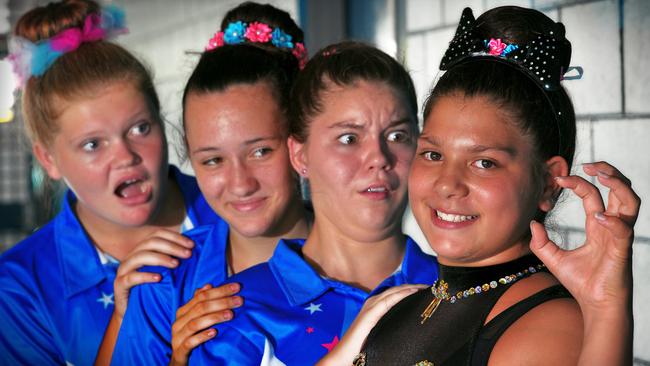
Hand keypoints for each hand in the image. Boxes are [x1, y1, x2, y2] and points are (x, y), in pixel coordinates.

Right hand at [113, 230, 194, 318]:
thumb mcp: (166, 274)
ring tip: (176, 264)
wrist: (134, 313)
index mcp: (142, 250)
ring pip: (140, 256)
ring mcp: (124, 270)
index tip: (191, 244)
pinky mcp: (119, 285)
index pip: (157, 234)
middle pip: (150, 242)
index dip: (175, 237)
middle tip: (188, 254)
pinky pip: (131, 277)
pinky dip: (145, 276)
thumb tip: (194, 249)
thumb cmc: (154, 291)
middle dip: (172, 246)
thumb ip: (175, 260)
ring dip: (160, 258)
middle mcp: (132, 257)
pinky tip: (159, 278)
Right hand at [170, 283, 241, 365]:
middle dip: (222, 302)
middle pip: (200, 308)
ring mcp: (178, 336)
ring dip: (214, 318)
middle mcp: (179, 322)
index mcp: (183, 311)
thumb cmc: (190, 335)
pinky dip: (202, 336)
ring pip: (195, 324)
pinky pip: (190, 342)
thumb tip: (208, 285)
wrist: (179, 358)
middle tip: (239, 301)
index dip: (220, 290)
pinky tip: (214, 332)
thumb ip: (199, 302)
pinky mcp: (180, 350)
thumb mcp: (195, 318)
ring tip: (230, 315)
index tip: (237, 287)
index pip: (201, 296)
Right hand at [317, 284, 426, 365]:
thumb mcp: (379, 333)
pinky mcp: (370, 314)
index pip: (396, 293)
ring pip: (394, 292)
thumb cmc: (361, 348)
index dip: (411, 290)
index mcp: (375, 307)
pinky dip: (402, 294)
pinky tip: (412, 293)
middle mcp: (372, 303)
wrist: (344, 356)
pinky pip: (389, 300)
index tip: (427, 291)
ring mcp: (370, 307)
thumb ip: (390, 325)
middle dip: (414, 286)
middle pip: (397, 289)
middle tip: (431, 287)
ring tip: (425, 287)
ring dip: (410, 288)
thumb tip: (407, 328)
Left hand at [530, 161, 639, 310]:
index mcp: (598, 225)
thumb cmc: (580, 282)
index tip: (558, 179)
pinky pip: (623, 230)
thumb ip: (541, 242)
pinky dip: (612, 221)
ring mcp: (619, 237)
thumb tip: (531, 224)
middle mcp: (612, 227)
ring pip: (631, 202)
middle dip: (608, 172)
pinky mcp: (622, 251)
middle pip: (620, 190)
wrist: (594, 305)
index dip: (578, 183)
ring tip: (601, 175)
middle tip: (589, 164)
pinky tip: (597, 216)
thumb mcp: (553, 259)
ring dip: (618, 185)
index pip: (593, 195)